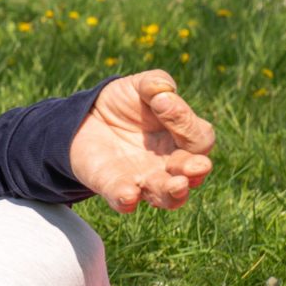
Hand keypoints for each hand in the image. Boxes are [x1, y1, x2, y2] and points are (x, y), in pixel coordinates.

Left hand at [68, 70, 215, 213]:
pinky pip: (123, 201)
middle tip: (192, 167)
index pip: (199, 139)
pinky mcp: (114, 188)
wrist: (86, 117)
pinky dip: (126, 200)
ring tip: (176, 185)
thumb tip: (164, 94)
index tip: (161, 103)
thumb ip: (156, 83)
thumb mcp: (140, 85)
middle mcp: (169, 165)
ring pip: (166, 197)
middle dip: (194, 172)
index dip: (187, 125)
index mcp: (182, 139)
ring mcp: (144, 180)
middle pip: (191, 177)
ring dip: (172, 194)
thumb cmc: (124, 102)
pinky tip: (128, 195)